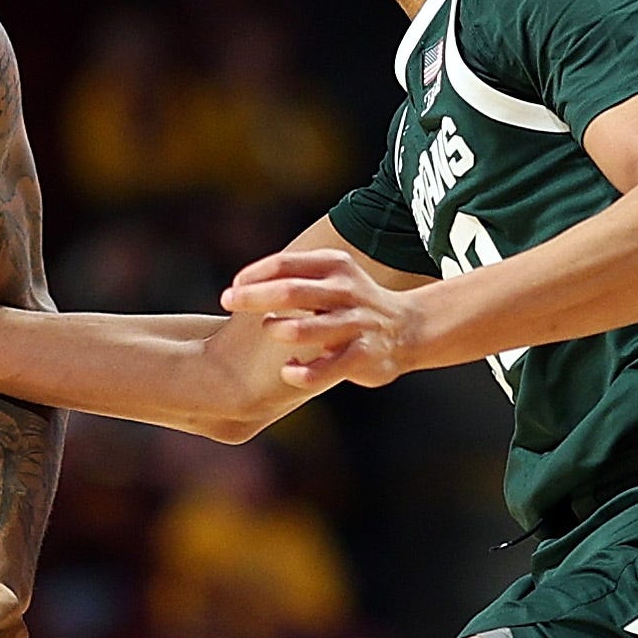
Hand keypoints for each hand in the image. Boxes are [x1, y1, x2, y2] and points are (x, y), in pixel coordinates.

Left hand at [220, 249, 425, 387]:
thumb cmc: (352, 302)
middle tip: (228, 302)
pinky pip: (326, 369)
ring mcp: (355, 324)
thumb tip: (243, 286)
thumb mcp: (331, 277)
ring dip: (279, 330)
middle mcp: (346, 291)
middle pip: (290, 291)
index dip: (253, 275)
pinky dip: (301, 372)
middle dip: (253, 297)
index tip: (232, 289)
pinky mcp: (363, 356)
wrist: (409, 328)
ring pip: (307, 329)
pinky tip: (288, 370)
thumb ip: (296, 277)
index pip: (285, 264)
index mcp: (335, 266)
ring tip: (270, 330)